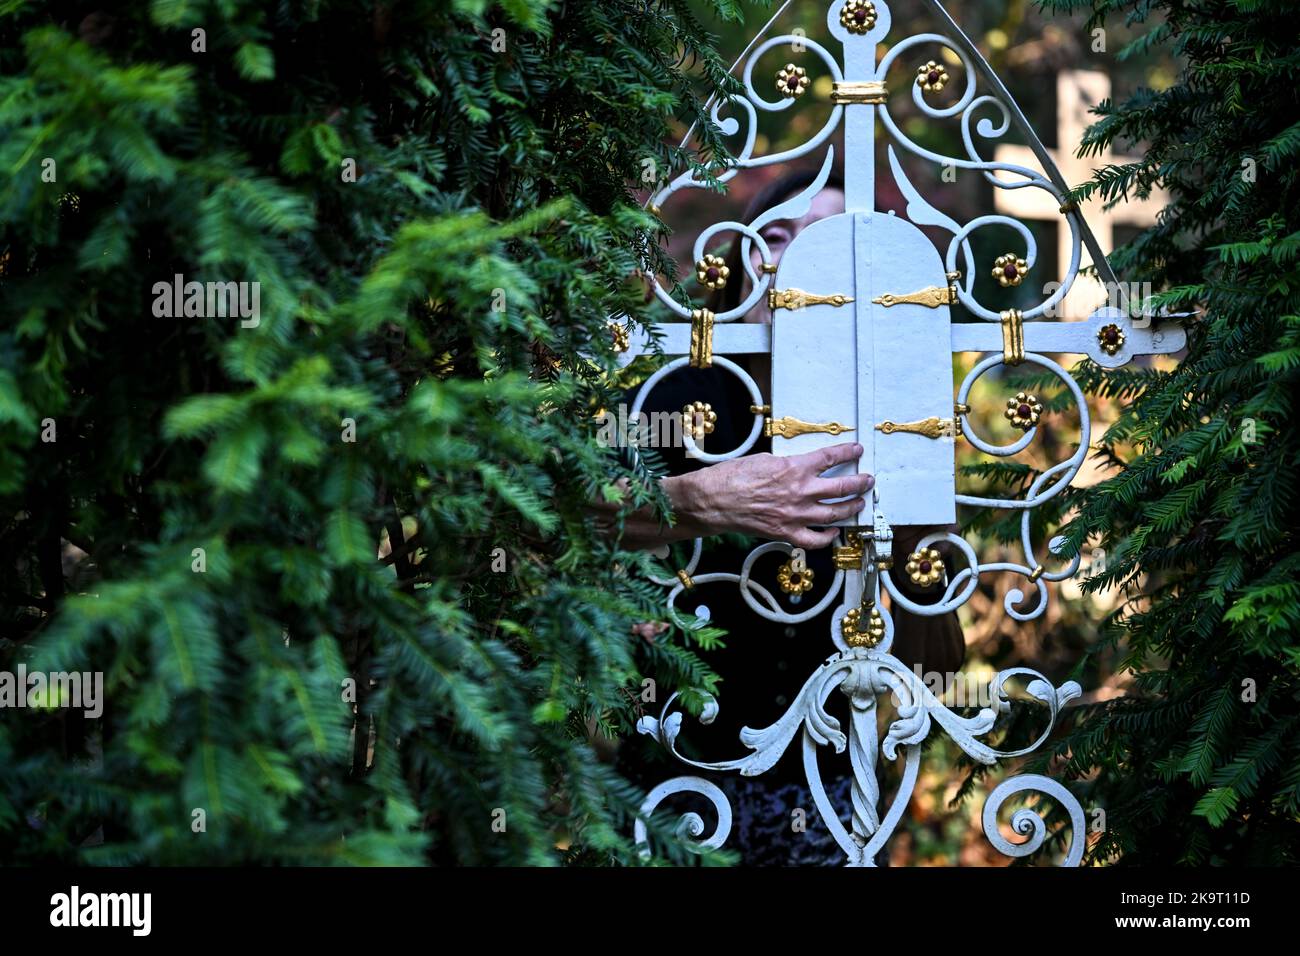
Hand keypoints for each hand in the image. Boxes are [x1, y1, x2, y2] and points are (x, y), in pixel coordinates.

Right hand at [666, 442, 872, 549]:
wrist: (714, 501)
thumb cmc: (733, 477)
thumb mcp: (764, 459)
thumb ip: (787, 464)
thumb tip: (799, 467)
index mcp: (794, 468)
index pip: (830, 458)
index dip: (847, 453)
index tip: (856, 450)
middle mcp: (800, 492)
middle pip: (841, 488)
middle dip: (859, 483)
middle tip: (867, 480)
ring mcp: (795, 515)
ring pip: (834, 514)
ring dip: (851, 508)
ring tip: (859, 504)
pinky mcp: (786, 533)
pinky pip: (815, 540)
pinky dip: (828, 537)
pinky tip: (833, 532)